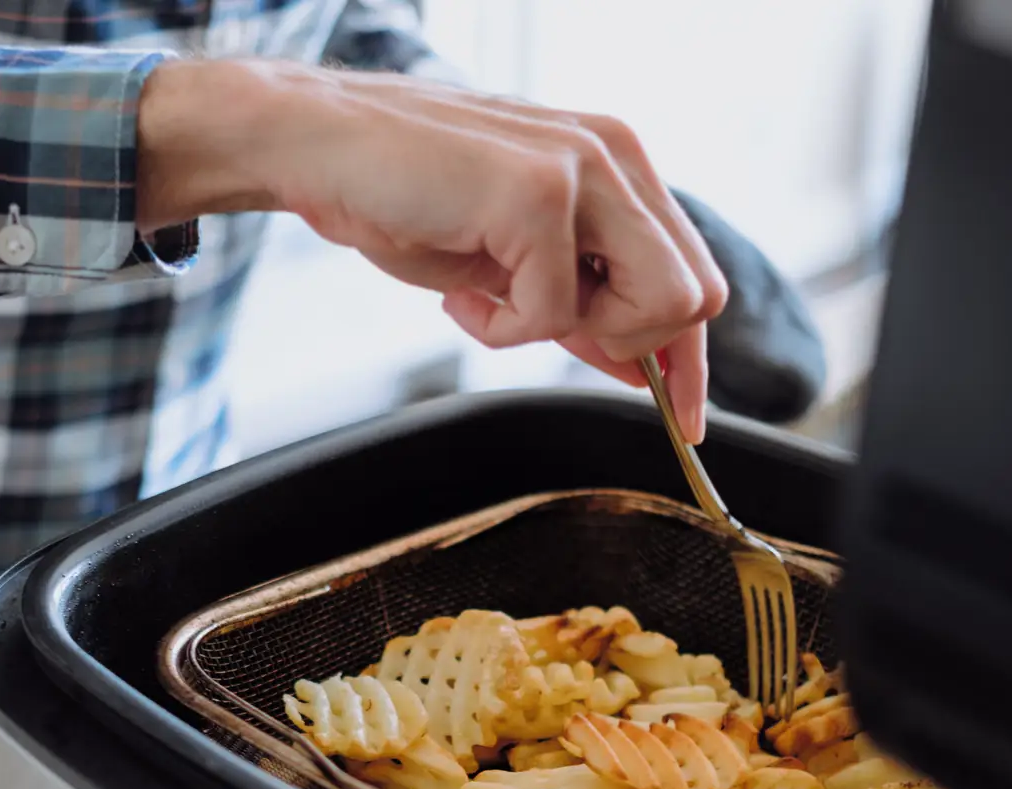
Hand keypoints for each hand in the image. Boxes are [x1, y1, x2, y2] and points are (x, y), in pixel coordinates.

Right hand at [137, 59, 726, 440]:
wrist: (317, 147)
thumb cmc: (403, 198)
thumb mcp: (511, 260)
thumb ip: (583, 300)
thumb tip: (642, 366)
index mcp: (616, 162)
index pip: (693, 273)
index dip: (690, 359)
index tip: (685, 419)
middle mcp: (615, 154)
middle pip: (694, 297)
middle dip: (627, 344)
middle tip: (543, 326)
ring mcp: (583, 167)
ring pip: (655, 304)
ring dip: (571, 331)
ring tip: (498, 300)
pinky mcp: (539, 193)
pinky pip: (554, 313)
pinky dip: (500, 328)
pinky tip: (460, 292)